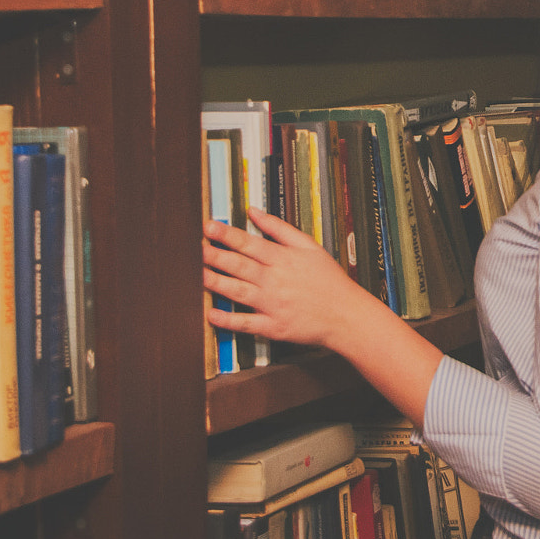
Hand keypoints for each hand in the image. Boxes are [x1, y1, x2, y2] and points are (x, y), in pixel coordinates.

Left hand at [202, 206, 377, 348]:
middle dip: (214, 256)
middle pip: (239, 265)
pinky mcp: (273, 327)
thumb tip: (254, 211)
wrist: (346, 314)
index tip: (207, 227)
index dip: (225, 234)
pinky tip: (211, 314)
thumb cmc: (329, 280)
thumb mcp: (309, 246)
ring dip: (215, 282)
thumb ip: (279, 228)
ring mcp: (272, 305)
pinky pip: (246, 323)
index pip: (248, 243)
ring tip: (196, 275)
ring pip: (237, 292)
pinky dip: (228, 320)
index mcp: (282, 259)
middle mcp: (274, 281)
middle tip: (194, 249)